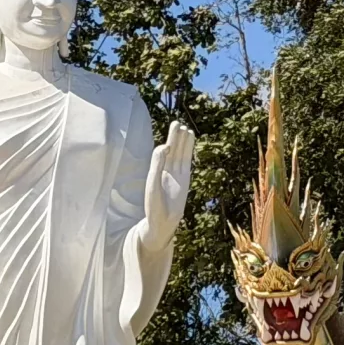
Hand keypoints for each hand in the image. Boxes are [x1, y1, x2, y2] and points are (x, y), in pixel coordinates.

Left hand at [144, 120, 195, 244]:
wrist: (162, 222)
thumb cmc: (153, 205)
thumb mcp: (153, 183)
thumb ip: (158, 165)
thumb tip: (165, 146)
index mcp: (155, 171)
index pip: (160, 154)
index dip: (164, 148)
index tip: (166, 147)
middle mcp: (165, 171)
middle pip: (171, 150)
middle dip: (174, 137)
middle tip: (177, 122)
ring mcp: (176, 173)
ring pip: (180, 154)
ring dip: (182, 141)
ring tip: (184, 128)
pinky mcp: (185, 178)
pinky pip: (187, 160)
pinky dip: (188, 150)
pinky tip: (190, 139)